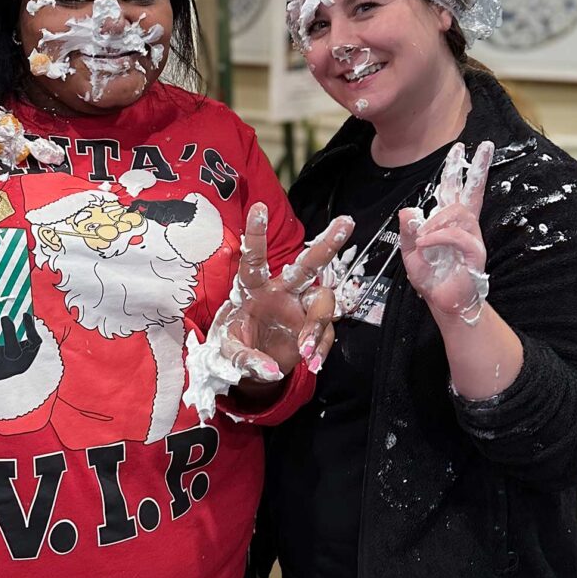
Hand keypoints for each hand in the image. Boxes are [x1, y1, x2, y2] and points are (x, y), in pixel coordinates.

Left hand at [222, 204, 353, 375]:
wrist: (255, 365)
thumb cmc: (238, 345)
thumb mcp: (229, 353)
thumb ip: (245, 359)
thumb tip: (269, 370)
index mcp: (254, 288)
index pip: (255, 259)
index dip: (256, 235)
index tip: (258, 208)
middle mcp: (282, 291)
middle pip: (308, 265)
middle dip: (327, 244)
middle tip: (347, 222)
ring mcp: (301, 309)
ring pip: (322, 302)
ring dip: (316, 325)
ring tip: (305, 350)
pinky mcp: (313, 328)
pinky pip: (326, 335)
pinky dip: (321, 349)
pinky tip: (313, 363)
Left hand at [399, 141, 493, 323]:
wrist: (443, 302)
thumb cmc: (431, 279)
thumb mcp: (411, 253)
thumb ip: (409, 231)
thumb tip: (408, 210)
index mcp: (449, 224)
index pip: (455, 191)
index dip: (458, 170)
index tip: (461, 148)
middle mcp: (464, 227)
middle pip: (473, 191)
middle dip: (478, 167)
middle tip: (483, 145)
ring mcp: (472, 238)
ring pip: (458, 214)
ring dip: (436, 222)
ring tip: (421, 237)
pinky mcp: (474, 253)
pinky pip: (458, 237)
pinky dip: (438, 238)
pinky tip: (425, 245)